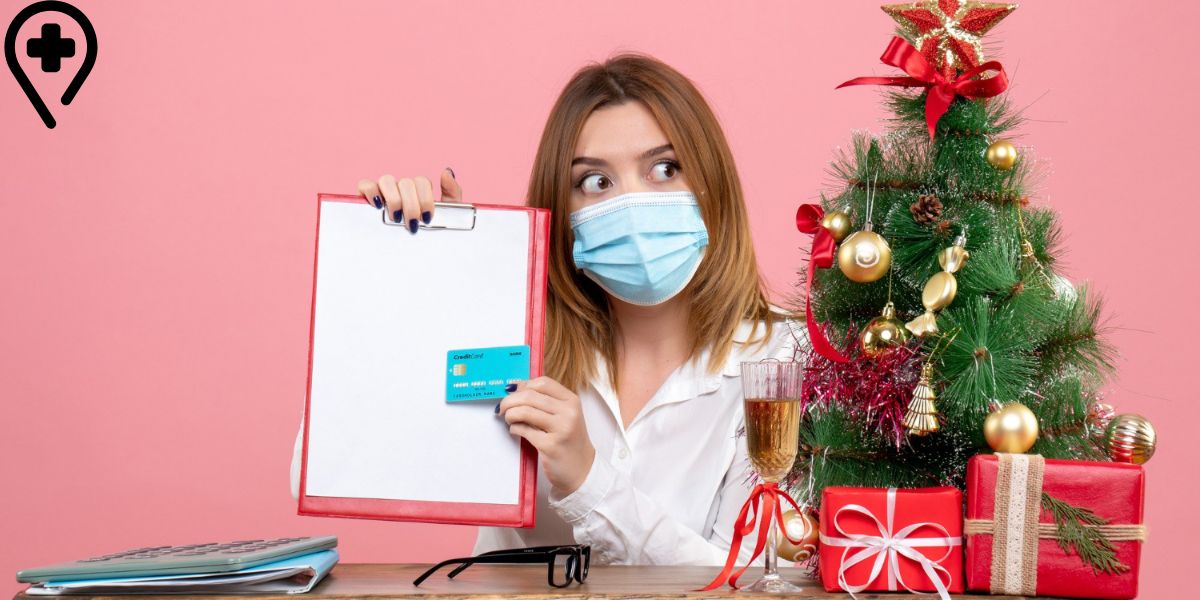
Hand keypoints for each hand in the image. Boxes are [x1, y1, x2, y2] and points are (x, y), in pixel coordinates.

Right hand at [356, 167, 460, 233]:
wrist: (415, 255)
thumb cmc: (429, 231)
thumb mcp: (446, 214)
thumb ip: (451, 192)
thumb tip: (446, 172)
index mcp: (418, 190)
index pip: (421, 182)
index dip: (425, 199)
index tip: (427, 218)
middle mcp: (400, 188)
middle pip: (406, 182)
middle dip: (411, 205)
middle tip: (413, 224)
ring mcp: (384, 191)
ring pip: (387, 180)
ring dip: (394, 200)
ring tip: (396, 218)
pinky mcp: (367, 197)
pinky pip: (365, 184)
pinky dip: (371, 191)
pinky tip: (378, 205)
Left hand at [498, 376, 595, 495]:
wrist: (582, 470)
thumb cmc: (570, 441)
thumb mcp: (566, 416)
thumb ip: (546, 402)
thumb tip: (515, 388)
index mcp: (572, 401)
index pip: (543, 383)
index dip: (523, 385)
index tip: (512, 391)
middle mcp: (568, 413)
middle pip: (530, 396)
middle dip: (510, 400)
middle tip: (502, 407)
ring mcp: (561, 429)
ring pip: (524, 411)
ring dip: (510, 414)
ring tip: (508, 419)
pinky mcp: (550, 446)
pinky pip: (523, 431)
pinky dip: (514, 429)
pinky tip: (515, 430)